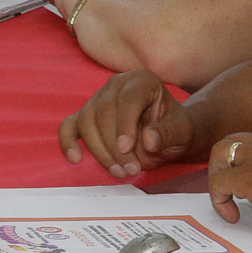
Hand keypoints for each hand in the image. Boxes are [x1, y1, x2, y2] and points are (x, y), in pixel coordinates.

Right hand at [58, 69, 195, 176]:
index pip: (128, 100)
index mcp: (142, 80)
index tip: (127, 149)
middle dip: (113, 146)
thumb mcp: (182, 133)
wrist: (168, 136)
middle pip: (103, 112)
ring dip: (99, 151)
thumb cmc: (175, 130)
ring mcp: (98, 99)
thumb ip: (169, 133)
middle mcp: (117, 84)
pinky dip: (69, 141)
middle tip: (130, 169)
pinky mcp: (85, 115)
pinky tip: (76, 158)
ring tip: (119, 172)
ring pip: (86, 122)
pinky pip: (69, 126)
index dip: (125, 125)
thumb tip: (149, 139)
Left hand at [207, 134, 251, 236]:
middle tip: (230, 190)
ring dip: (217, 177)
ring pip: (220, 152)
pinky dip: (219, 199)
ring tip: (227, 202)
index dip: (248, 162)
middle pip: (233, 140)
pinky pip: (219, 182)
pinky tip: (233, 216)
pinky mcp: (248, 177)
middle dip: (224, 163)